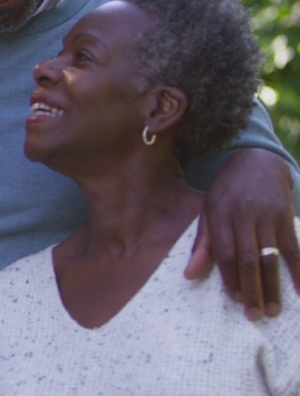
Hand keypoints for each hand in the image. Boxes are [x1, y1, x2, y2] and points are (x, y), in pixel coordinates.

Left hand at [185, 148, 299, 319]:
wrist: (257, 161)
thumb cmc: (228, 192)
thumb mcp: (208, 210)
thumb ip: (203, 244)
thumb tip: (189, 274)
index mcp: (219, 215)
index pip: (224, 252)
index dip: (229, 277)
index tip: (235, 300)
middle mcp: (243, 216)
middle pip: (247, 258)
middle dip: (251, 289)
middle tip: (254, 315)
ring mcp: (267, 216)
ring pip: (270, 256)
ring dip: (273, 286)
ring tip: (273, 310)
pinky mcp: (287, 217)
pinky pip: (294, 247)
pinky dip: (299, 270)